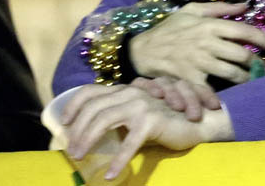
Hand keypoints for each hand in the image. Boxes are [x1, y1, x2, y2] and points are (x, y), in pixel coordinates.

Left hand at [61, 84, 234, 179]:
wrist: (201, 121)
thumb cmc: (169, 120)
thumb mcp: (140, 114)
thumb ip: (121, 117)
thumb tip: (92, 136)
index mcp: (126, 90)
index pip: (92, 91)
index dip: (74, 104)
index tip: (64, 122)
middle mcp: (132, 92)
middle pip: (94, 108)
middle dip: (78, 130)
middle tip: (71, 151)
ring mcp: (142, 104)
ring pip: (105, 120)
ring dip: (88, 141)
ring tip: (80, 158)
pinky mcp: (152, 120)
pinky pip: (129, 143)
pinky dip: (119, 160)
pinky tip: (111, 175)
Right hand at [129, 2, 264, 84]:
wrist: (142, 50)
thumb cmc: (169, 28)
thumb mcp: (191, 10)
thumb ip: (220, 8)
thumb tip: (245, 6)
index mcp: (209, 25)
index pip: (243, 31)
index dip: (263, 38)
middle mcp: (206, 43)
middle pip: (241, 54)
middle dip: (258, 63)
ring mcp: (198, 62)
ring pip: (231, 73)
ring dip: (247, 78)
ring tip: (256, 81)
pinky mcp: (189, 79)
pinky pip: (209, 90)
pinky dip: (221, 97)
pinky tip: (230, 99)